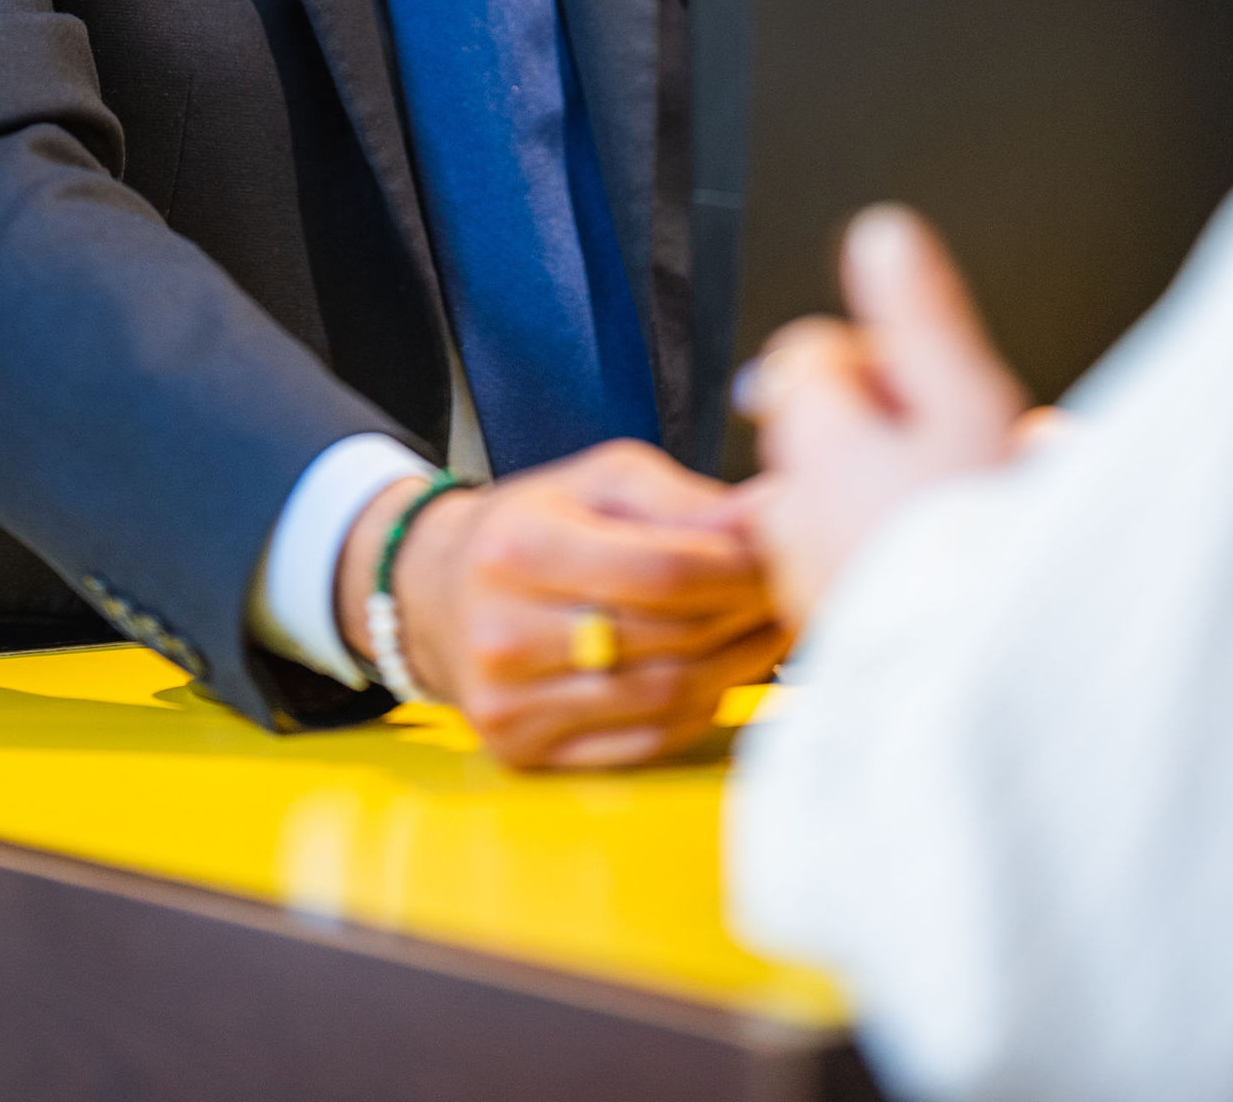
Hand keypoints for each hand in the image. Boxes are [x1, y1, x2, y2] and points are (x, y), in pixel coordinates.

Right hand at [335, 441, 782, 769]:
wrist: (437, 592)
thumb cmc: (533, 524)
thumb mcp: (599, 480)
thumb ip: (685, 500)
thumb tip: (773, 514)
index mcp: (521, 546)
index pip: (662, 571)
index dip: (739, 568)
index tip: (786, 552)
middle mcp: (504, 632)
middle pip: (669, 638)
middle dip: (747, 614)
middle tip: (795, 590)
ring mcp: (509, 704)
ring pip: (664, 697)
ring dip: (735, 667)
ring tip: (770, 631)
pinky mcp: (522, 752)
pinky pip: (642, 742)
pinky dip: (697, 711)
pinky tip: (722, 675)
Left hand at [737, 205, 1027, 630]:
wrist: (994, 684)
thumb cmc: (984, 548)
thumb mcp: (969, 403)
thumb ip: (919, 315)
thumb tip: (881, 234)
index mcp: (814, 440)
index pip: (810, 354)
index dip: (880, 361)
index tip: (934, 393)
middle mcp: (791, 508)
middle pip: (827, 425)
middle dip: (891, 427)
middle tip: (962, 456)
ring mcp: (806, 573)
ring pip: (843, 494)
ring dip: (893, 491)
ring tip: (962, 516)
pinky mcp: (833, 627)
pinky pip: (852, 560)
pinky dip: (890, 552)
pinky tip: (946, 568)